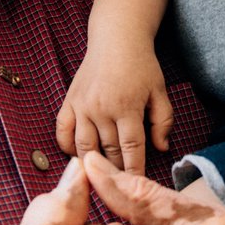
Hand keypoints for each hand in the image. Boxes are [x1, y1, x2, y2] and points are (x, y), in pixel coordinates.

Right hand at [55, 38, 173, 174]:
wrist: (116, 39)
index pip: (131, 149)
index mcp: (127, 107)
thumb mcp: (159, 91)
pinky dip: (67, 147)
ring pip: (83, 146)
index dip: (134, 170)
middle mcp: (101, 108)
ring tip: (101, 176)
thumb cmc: (141, 66)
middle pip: (107, 151)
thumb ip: (163, 121)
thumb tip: (162, 148)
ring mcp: (82, 106)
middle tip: (121, 185)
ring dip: (92, 164)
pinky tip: (78, 156)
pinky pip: (62, 132)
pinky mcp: (69, 102)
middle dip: (115, 171)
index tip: (137, 186)